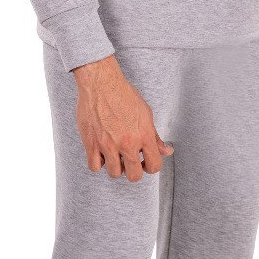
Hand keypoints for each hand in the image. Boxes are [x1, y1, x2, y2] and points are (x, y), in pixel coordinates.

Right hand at [72, 54, 174, 179]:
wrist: (101, 83)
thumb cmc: (123, 94)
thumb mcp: (146, 113)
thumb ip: (155, 136)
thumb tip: (167, 151)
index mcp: (144, 135)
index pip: (154, 166)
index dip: (151, 167)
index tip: (146, 162)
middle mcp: (127, 142)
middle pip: (134, 175)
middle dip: (134, 170)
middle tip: (130, 161)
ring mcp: (108, 144)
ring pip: (114, 173)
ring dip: (116, 167)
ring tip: (115, 156)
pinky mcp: (91, 143)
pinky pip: (95, 166)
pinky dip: (98, 163)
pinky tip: (102, 153)